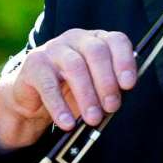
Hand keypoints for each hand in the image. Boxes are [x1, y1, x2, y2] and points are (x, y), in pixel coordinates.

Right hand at [0, 29, 136, 150]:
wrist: (34, 96)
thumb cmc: (71, 90)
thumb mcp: (94, 87)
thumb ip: (109, 89)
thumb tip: (118, 101)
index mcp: (96, 40)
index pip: (116, 40)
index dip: (124, 60)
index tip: (129, 84)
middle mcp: (76, 38)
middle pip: (96, 51)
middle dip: (107, 82)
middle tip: (111, 107)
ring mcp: (54, 48)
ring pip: (74, 66)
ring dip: (87, 95)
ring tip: (93, 119)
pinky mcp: (34, 64)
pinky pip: (49, 85)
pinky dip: (59, 107)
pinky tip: (67, 123)